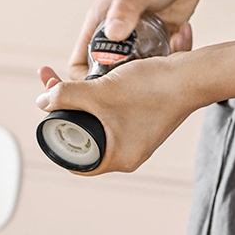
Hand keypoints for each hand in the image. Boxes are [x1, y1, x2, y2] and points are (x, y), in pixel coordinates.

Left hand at [37, 58, 193, 174]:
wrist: (193, 76)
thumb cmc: (152, 88)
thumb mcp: (100, 91)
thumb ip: (66, 96)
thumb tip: (41, 101)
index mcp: (119, 158)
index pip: (75, 158)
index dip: (56, 134)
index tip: (47, 110)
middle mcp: (129, 154)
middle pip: (84, 135)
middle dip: (66, 109)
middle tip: (52, 85)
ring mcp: (139, 138)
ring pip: (99, 121)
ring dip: (83, 100)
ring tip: (68, 79)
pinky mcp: (147, 121)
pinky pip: (115, 113)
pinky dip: (102, 98)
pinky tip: (95, 80)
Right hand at [66, 0, 198, 79]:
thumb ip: (126, 9)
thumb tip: (113, 34)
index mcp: (98, 25)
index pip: (79, 64)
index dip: (84, 83)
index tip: (104, 92)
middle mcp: (114, 37)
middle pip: (107, 76)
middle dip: (122, 84)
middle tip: (142, 82)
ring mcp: (136, 44)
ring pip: (134, 75)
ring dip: (150, 73)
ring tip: (167, 59)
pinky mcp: (157, 46)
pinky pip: (158, 66)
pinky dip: (170, 61)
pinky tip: (181, 39)